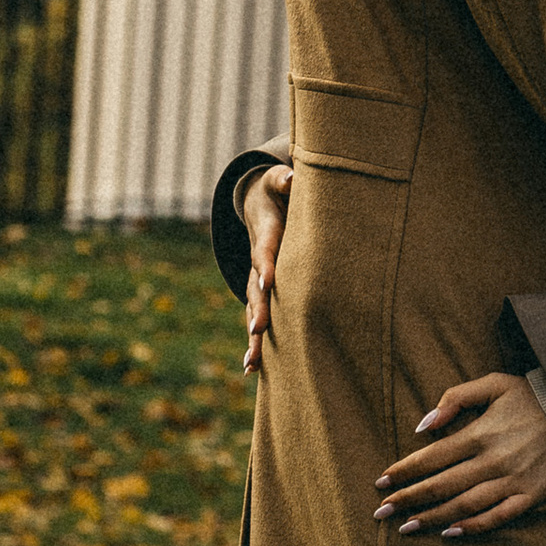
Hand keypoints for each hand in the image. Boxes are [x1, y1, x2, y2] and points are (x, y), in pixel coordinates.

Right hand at [241, 163, 291, 376]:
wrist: (254, 207)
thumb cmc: (276, 193)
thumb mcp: (277, 183)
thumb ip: (283, 180)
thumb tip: (293, 176)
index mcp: (265, 236)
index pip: (265, 251)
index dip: (266, 264)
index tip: (268, 280)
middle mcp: (257, 263)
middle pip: (256, 289)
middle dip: (259, 309)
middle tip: (259, 330)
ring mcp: (256, 281)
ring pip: (253, 311)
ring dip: (253, 335)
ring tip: (252, 361)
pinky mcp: (261, 293)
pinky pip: (256, 319)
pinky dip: (254, 342)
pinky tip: (252, 368)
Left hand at [375, 371, 545, 540]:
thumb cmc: (531, 396)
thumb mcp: (494, 383)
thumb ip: (456, 397)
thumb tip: (423, 424)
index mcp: (480, 432)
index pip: (432, 457)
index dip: (404, 471)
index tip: (381, 483)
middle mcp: (492, 460)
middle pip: (441, 485)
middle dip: (407, 500)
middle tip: (380, 512)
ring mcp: (512, 481)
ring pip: (463, 506)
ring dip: (431, 518)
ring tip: (405, 529)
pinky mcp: (530, 496)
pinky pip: (497, 518)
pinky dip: (472, 527)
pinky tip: (449, 533)